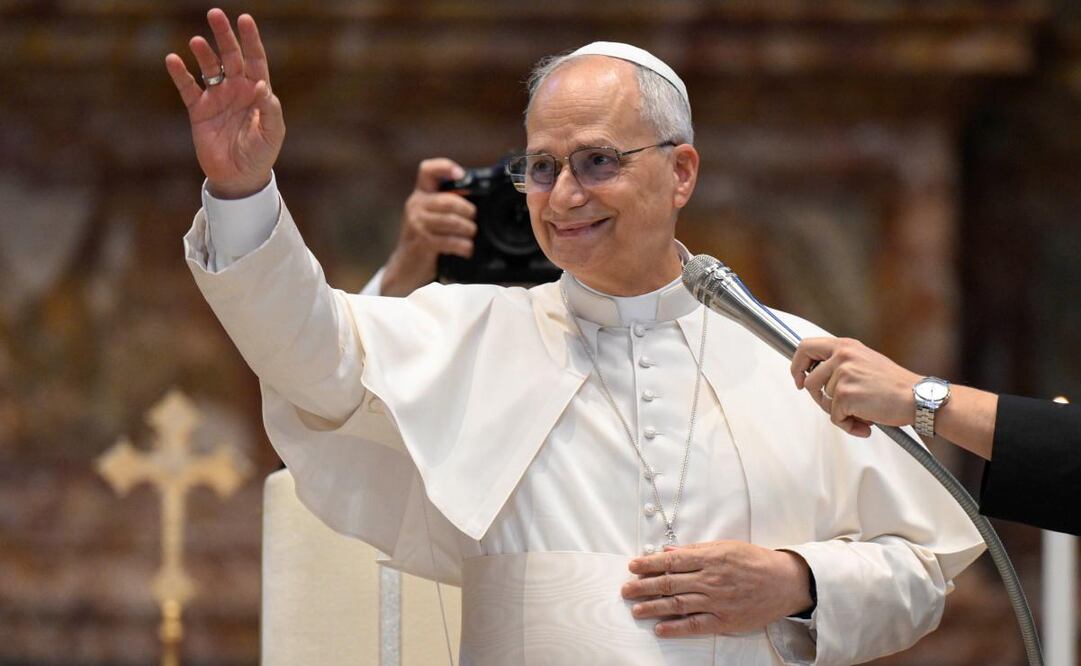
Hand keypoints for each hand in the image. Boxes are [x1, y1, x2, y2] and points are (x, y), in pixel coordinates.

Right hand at [165, 9, 283, 198]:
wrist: (238, 177)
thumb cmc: (261, 154)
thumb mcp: (271, 134)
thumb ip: (270, 110)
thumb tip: (262, 86)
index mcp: (257, 92)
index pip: (255, 59)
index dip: (250, 39)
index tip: (244, 19)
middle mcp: (237, 89)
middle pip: (230, 56)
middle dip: (224, 36)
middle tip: (215, 15)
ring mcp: (217, 98)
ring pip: (209, 68)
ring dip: (203, 53)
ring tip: (198, 41)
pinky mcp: (199, 110)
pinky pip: (188, 88)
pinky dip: (180, 74)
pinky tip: (172, 59)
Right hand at [379, 158, 477, 296]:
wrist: (405, 267)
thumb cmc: (425, 240)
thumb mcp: (431, 217)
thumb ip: (447, 206)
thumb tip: (478, 201)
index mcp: (421, 195)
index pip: (427, 170)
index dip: (445, 167)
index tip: (461, 175)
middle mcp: (416, 206)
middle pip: (448, 200)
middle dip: (467, 210)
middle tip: (473, 220)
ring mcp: (417, 224)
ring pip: (452, 221)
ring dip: (468, 230)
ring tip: (471, 236)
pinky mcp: (422, 242)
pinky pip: (450, 240)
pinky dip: (464, 246)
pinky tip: (466, 250)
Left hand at [621, 541, 811, 636]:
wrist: (784, 582)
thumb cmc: (754, 561)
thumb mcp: (725, 547)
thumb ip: (696, 550)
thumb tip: (668, 551)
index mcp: (710, 558)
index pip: (672, 561)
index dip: (649, 564)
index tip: (632, 567)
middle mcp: (711, 579)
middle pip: (670, 582)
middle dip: (644, 586)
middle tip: (626, 590)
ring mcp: (717, 601)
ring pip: (679, 604)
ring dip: (654, 607)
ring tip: (636, 610)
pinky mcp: (725, 620)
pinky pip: (696, 625)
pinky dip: (676, 628)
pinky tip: (660, 628)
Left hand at [790, 337, 921, 436]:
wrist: (917, 397)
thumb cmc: (894, 384)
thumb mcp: (864, 360)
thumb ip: (841, 363)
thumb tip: (815, 374)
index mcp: (845, 346)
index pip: (805, 347)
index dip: (796, 365)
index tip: (798, 379)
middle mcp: (842, 357)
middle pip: (809, 381)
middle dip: (817, 397)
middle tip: (832, 405)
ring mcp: (842, 375)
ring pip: (823, 401)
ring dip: (839, 413)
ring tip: (863, 412)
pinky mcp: (845, 395)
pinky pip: (835, 417)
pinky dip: (848, 425)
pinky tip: (866, 424)